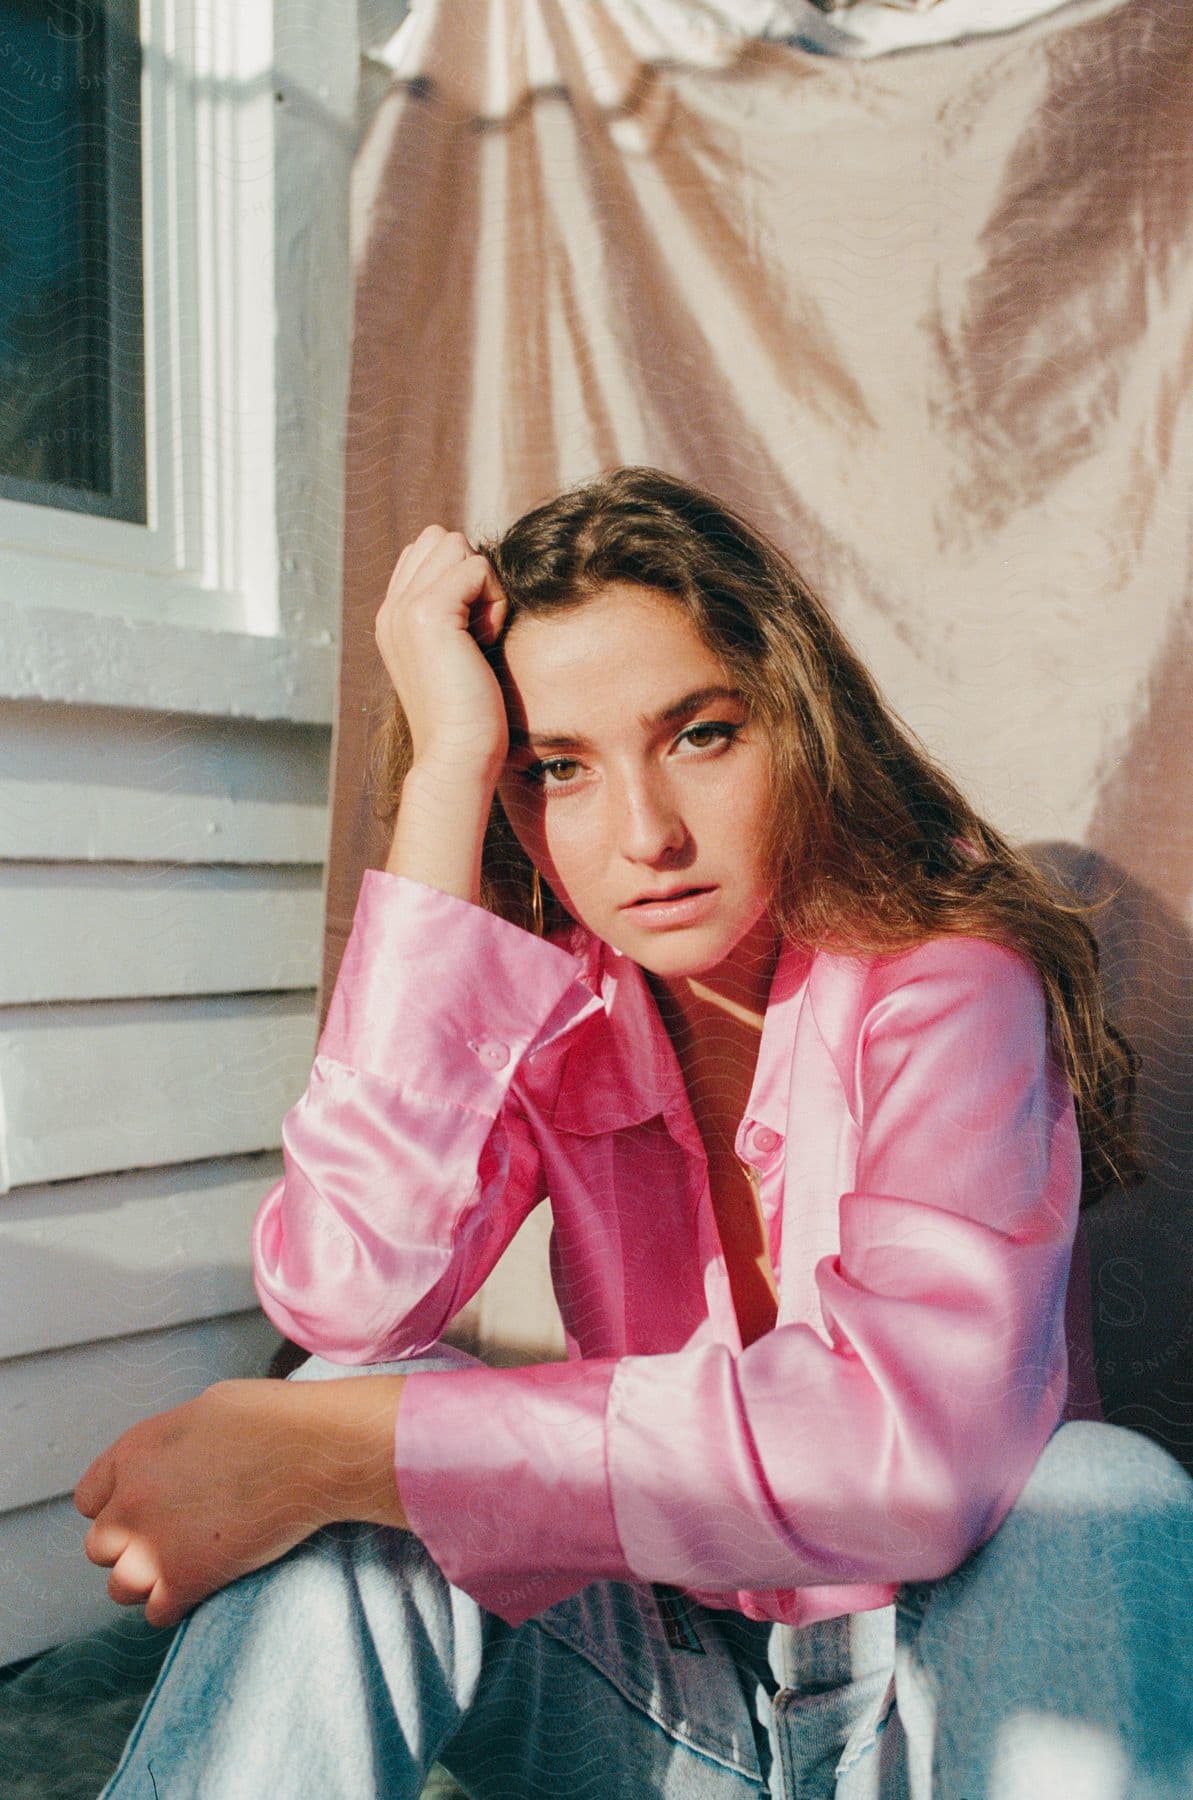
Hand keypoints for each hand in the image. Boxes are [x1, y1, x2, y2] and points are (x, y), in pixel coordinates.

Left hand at [74, 1376, 408, 1626]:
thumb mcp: (202, 1411)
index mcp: (132, 1453)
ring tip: (181, 1570)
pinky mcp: (185, 1579)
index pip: (89, 1499)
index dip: (117, 1507)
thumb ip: (169, 1447)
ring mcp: (154, 1544)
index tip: (146, 1512)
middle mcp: (130, 1501)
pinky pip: (157, 1612)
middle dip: (130, 1546)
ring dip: (147, 1582)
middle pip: (100, 1547)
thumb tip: (173, 1463)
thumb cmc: (270, 1419)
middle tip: (168, 1541)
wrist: (310, 1450)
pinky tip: (201, 1588)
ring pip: (120, 1587)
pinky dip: (175, 1605)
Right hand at [376, 525, 510, 776]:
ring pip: (457, 546)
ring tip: (480, 635)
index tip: (470, 630)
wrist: (456, 757)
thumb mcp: (458, 655)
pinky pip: (476, 566)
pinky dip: (493, 600)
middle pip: (440, 539)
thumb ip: (457, 614)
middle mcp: (391, 609)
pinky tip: (485, 640)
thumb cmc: (471, 718)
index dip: (461, 577)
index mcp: (394, 618)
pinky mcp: (427, 613)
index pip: (427, 551)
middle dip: (471, 573)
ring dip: (484, 585)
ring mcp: (404, 608)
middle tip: (477, 628)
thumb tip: (480, 574)